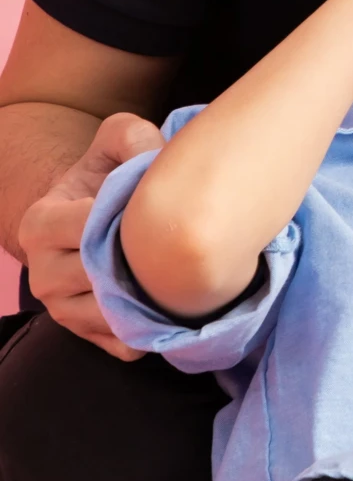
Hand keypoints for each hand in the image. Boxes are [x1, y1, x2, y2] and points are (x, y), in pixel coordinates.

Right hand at [18, 112, 164, 359]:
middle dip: (146, 258)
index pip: (89, 226)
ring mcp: (63, 312)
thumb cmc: (108, 177)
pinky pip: (126, 344)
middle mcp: (42, 276)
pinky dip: (153, 327)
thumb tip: (155, 157)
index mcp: (39, 225)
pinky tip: (175, 300)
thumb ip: (132, 136)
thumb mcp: (117, 142)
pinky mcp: (89, 336)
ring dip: (154, 297)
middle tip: (184, 240)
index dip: (133, 215)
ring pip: (115, 315)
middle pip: (103, 276)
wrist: (96, 219)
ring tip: (183, 270)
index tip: (162, 204)